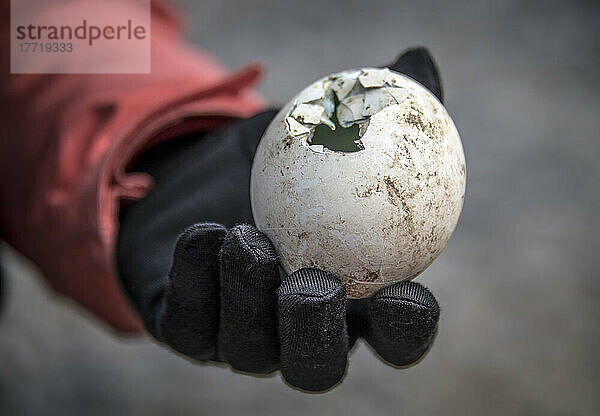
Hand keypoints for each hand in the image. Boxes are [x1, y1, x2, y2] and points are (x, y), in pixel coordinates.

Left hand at [117, 47, 442, 391]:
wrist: (192, 172)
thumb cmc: (275, 158)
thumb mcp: (321, 128)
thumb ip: (371, 110)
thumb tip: (418, 62)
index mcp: (347, 300)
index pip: (392, 337)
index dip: (407, 330)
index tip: (408, 292)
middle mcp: (294, 331)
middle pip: (317, 367)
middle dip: (318, 334)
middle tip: (314, 282)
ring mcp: (235, 337)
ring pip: (249, 350)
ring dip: (250, 299)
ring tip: (245, 236)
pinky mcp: (183, 330)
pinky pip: (188, 324)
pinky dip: (198, 279)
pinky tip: (203, 233)